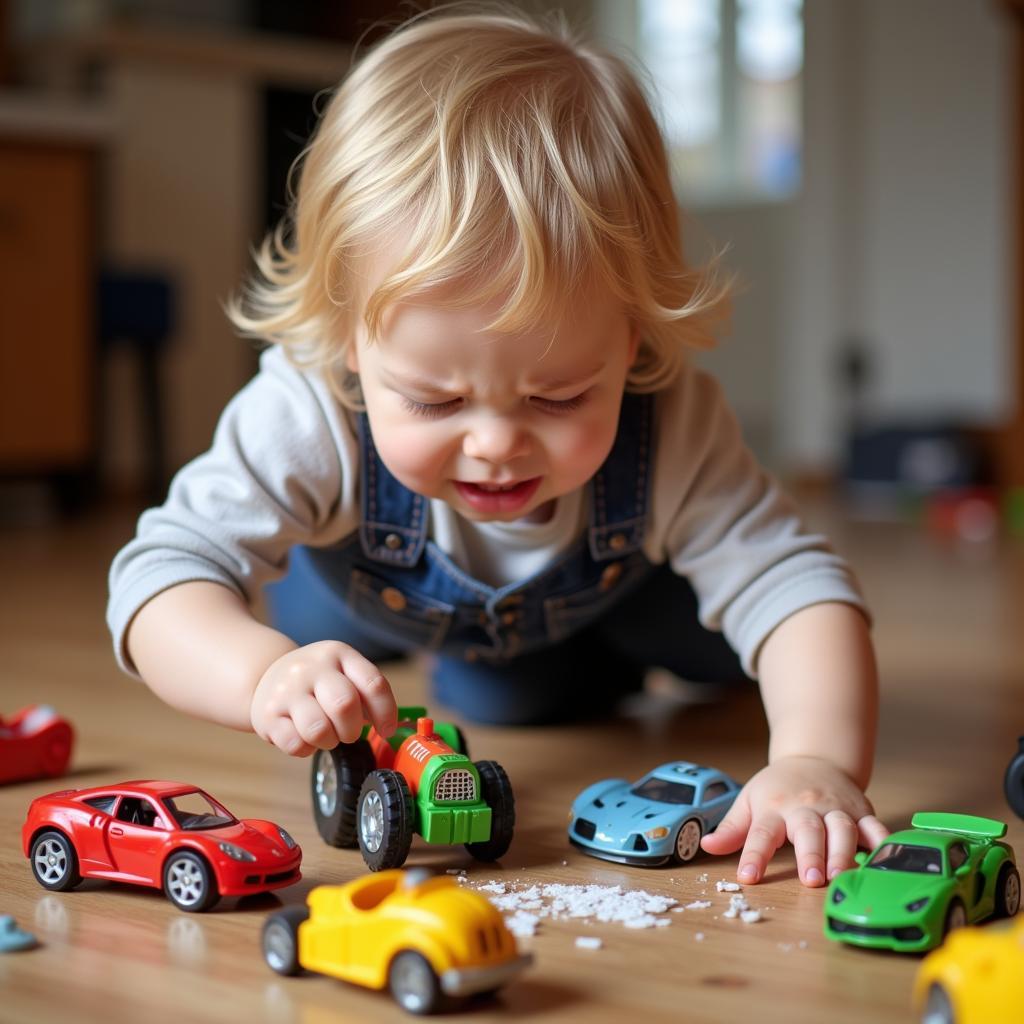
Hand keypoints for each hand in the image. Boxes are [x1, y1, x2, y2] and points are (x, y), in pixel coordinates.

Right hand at [250, 640, 396, 755]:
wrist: (265, 675)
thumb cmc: (316, 681)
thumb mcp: (342, 672)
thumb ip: (366, 692)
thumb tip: (390, 726)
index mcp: (338, 654)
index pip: (373, 684)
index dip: (386, 713)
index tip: (387, 730)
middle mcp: (311, 668)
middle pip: (345, 705)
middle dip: (353, 729)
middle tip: (348, 732)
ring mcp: (286, 690)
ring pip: (318, 729)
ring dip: (329, 741)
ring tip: (325, 734)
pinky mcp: (267, 715)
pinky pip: (295, 745)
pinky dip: (306, 749)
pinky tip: (303, 737)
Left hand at [700, 755, 888, 886]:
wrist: (814, 758)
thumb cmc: (777, 788)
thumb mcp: (748, 802)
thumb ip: (731, 829)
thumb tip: (706, 846)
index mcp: (774, 807)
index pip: (760, 833)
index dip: (754, 855)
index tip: (747, 877)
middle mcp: (805, 807)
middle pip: (808, 830)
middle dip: (811, 854)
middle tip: (811, 879)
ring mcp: (835, 808)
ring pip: (842, 829)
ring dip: (843, 852)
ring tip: (841, 875)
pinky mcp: (860, 811)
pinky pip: (874, 826)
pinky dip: (882, 842)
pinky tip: (886, 858)